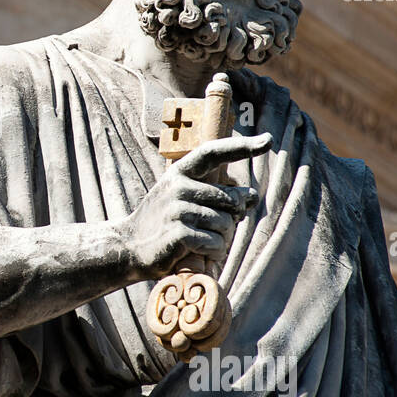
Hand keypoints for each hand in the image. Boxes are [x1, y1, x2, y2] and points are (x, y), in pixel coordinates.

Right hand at [119, 133, 270, 278]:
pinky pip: (215, 243)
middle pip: (230, 199)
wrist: (129, 246)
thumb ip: (216, 195)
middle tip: (217, 228)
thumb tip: (251, 196)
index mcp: (179, 172)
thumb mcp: (184, 200)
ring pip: (225, 224)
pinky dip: (214, 253)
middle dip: (232, 217)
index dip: (241, 146)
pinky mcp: (178, 234)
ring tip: (203, 243)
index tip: (267, 141)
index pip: (213, 152)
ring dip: (222, 239)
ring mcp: (176, 209)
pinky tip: (201, 254)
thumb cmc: (164, 222)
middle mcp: (178, 186)